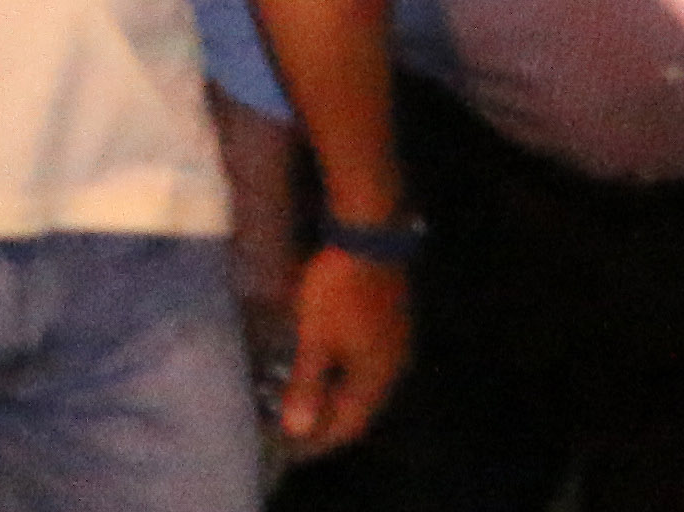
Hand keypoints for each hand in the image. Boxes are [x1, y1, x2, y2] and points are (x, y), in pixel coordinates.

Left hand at [279, 241, 413, 451]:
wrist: (367, 236)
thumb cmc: (337, 290)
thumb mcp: (315, 338)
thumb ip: (307, 384)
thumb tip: (299, 429)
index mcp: (377, 378)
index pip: (350, 425)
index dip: (320, 440)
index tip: (290, 448)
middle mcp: (392, 367)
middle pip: (358, 407)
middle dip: (325, 420)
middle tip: (291, 426)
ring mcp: (393, 343)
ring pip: (360, 384)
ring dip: (332, 395)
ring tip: (300, 399)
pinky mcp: (387, 322)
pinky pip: (362, 363)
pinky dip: (339, 372)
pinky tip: (319, 366)